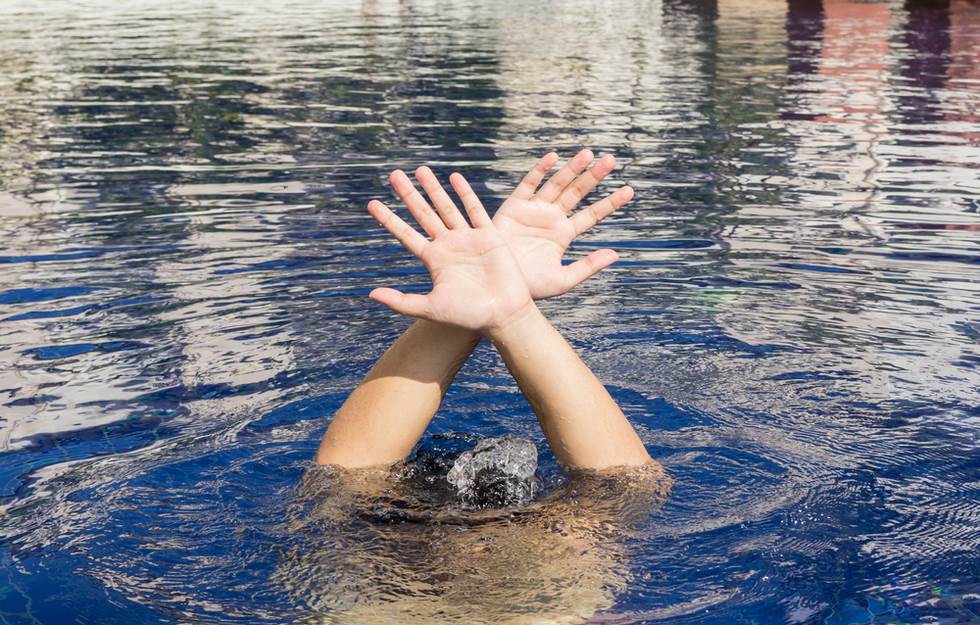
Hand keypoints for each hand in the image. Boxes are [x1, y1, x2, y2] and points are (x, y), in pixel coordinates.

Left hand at [368, 172, 533, 333]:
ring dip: (433, 189)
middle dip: (408, 194)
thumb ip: (401, 301)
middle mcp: (448, 246)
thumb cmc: (468, 315)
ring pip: (446, 208)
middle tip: (393, 175)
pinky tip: (454, 178)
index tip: (372, 204)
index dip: (389, 219)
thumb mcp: (430, 309)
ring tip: (420, 170)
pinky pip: (475, 210)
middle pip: (423, 214)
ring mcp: (468, 239)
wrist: (503, 315)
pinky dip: (465, 194)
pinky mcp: (489, 236)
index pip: (405, 234)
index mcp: (434, 260)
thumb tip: (371, 294)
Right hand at [492, 149, 633, 298]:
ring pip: (557, 184)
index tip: (629, 191)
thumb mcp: (564, 279)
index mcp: (564, 234)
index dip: (610, 202)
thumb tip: (616, 254)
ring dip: (572, 169)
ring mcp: (534, 210)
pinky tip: (553, 157)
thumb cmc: (530, 286)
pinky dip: (540, 170)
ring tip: (588, 154)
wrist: (498, 284)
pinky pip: (529, 184)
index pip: (592, 214)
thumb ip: (589, 266)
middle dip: (593, 176)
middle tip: (611, 160)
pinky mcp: (515, 206)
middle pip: (577, 192)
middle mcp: (552, 218)